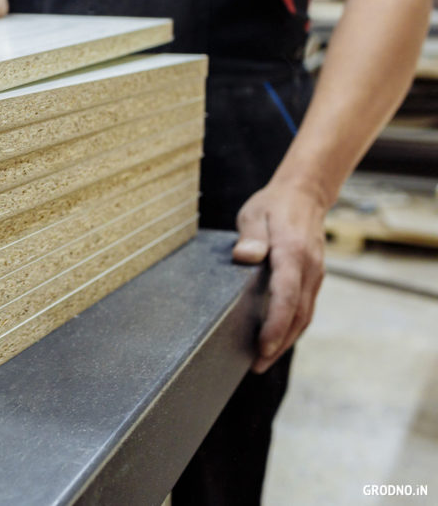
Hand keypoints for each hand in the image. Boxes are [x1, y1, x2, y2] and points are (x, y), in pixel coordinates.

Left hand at [232, 178, 327, 373]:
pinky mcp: (313, 278)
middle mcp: (309, 269)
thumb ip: (250, 236)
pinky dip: (292, 328)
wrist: (305, 194)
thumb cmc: (274, 205)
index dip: (275, 325)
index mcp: (292, 253)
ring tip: (263, 360)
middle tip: (256, 365)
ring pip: (304, 316)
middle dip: (278, 344)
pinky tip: (277, 340)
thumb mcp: (254, 213)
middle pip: (297, 315)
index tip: (262, 347)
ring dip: (285, 340)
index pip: (286, 296)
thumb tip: (245, 255)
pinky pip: (305, 308)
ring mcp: (314, 275)